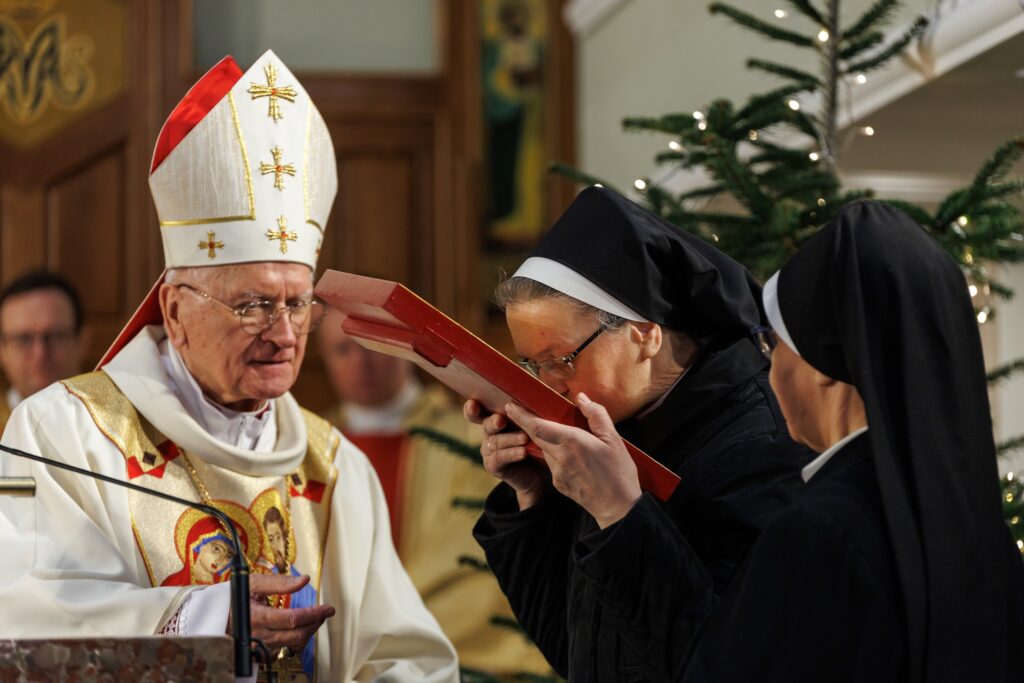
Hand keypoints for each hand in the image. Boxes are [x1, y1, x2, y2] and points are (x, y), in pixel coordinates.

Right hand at [230, 573, 335, 656]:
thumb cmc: (234, 596)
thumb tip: (304, 580)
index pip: (293, 619)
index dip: (314, 614)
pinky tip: (300, 628)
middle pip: (296, 635)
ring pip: (292, 644)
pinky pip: (284, 649)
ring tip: (315, 618)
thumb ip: (280, 582)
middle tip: (324, 612)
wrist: (214, 615)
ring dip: (308, 631)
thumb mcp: (254, 582)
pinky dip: (296, 639)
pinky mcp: (259, 651)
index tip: (328, 608)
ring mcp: (259, 646)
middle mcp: (259, 635)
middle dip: (315, 623)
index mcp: (257, 617)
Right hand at [464, 399, 550, 509]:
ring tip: (525, 438)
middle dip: (493, 421)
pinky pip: (499, 457)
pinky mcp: (493, 465)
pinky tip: (523, 452)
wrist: (539, 474)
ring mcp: (489, 450)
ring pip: (495, 441)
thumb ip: (529, 410)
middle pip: (486, 424)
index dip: (472, 407)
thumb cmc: (538, 442)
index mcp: (495, 418)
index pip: (479, 410)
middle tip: (501, 420)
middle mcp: (489, 433)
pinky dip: (512, 453)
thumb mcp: (534, 424)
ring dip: (510, 438)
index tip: (474, 403)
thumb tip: (536, 384)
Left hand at [504, 392, 641, 528]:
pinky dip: (554, 454)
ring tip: (553, 431)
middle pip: (535, 436)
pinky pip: (552, 463)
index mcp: (572, 442)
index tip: (510, 405)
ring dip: (544, 440)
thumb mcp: (613, 438)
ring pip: (544, 450)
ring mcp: (557, 473)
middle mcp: (560, 457)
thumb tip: (581, 398)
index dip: (521, 416)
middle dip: (525, 424)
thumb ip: (596, 414)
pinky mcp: (558, 484)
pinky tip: (568, 453)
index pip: (538, 426)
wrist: (618, 507)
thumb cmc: (618, 471)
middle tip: (518, 411)